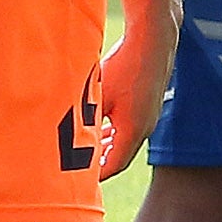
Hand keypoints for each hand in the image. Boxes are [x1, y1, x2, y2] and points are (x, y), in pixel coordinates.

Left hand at [91, 16, 176, 181]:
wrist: (152, 40)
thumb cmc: (124, 66)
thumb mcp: (98, 95)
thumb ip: (87, 119)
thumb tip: (69, 136)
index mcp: (133, 131)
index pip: (114, 165)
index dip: (96, 176)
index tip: (80, 182)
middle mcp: (145, 128)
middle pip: (121, 156)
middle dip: (101, 164)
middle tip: (81, 172)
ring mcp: (149, 117)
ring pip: (126, 141)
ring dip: (108, 147)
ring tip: (89, 151)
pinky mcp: (149, 105)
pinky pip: (132, 128)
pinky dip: (116, 133)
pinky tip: (104, 127)